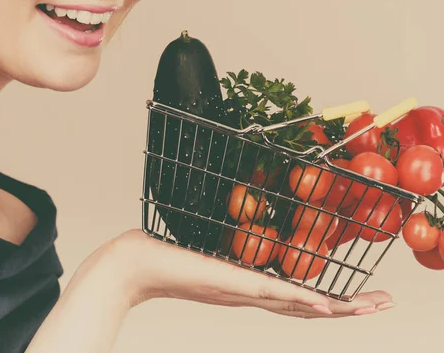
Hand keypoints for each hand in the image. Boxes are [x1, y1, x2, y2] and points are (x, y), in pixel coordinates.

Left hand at [109, 229, 393, 318]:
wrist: (135, 266)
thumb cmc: (167, 250)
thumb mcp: (206, 240)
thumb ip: (226, 233)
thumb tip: (238, 211)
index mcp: (248, 286)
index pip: (296, 297)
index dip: (329, 298)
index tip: (358, 296)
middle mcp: (251, 294)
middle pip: (308, 308)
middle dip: (348, 307)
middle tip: (382, 304)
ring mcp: (243, 291)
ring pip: (298, 305)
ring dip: (337, 307)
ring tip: (370, 307)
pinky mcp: (231, 283)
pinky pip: (271, 293)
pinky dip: (302, 301)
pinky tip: (325, 305)